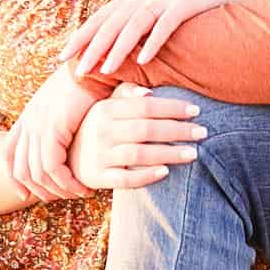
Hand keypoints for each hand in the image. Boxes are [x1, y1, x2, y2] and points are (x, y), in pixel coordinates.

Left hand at [4, 64, 103, 201]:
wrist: (95, 63)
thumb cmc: (88, 77)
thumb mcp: (67, 98)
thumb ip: (60, 114)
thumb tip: (67, 128)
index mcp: (28, 114)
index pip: (7, 152)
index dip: (13, 176)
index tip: (25, 193)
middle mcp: (29, 122)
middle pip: (20, 169)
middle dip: (37, 190)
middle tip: (59, 197)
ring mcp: (39, 127)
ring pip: (37, 173)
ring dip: (56, 190)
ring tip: (77, 193)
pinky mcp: (54, 130)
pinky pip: (53, 168)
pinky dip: (67, 183)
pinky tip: (83, 186)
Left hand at [59, 0, 269, 75]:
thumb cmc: (183, 3)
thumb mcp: (154, 8)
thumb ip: (132, 22)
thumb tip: (106, 49)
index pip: (99, 18)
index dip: (80, 36)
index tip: (62, 57)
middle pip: (112, 23)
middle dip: (93, 47)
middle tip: (79, 70)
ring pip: (134, 24)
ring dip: (118, 48)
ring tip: (105, 69)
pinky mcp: (185, 4)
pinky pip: (165, 25)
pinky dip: (153, 42)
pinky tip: (143, 60)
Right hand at [68, 83, 204, 190]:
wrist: (65, 155)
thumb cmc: (99, 124)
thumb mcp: (107, 104)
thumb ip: (127, 93)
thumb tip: (150, 91)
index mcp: (106, 108)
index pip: (146, 106)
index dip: (173, 108)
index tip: (196, 111)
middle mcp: (101, 131)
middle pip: (146, 129)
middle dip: (178, 130)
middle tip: (203, 132)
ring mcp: (98, 155)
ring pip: (139, 154)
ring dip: (169, 153)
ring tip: (193, 153)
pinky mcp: (96, 177)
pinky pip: (124, 178)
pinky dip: (146, 176)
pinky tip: (166, 172)